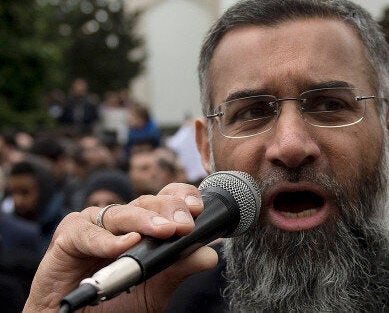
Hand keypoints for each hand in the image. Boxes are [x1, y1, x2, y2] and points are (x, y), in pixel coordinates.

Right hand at [24, 183, 218, 311]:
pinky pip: (87, 232)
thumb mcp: (156, 289)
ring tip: (164, 231)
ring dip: (144, 220)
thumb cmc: (115, 304)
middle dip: (169, 209)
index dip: (181, 197)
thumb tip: (209, 255)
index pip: (165, 199)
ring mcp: (94, 226)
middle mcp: (120, 221)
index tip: (198, 209)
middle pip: (147, 202)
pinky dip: (106, 240)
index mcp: (144, 226)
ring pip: (121, 212)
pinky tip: (124, 245)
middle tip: (184, 225)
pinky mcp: (68, 237)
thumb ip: (179, 270)